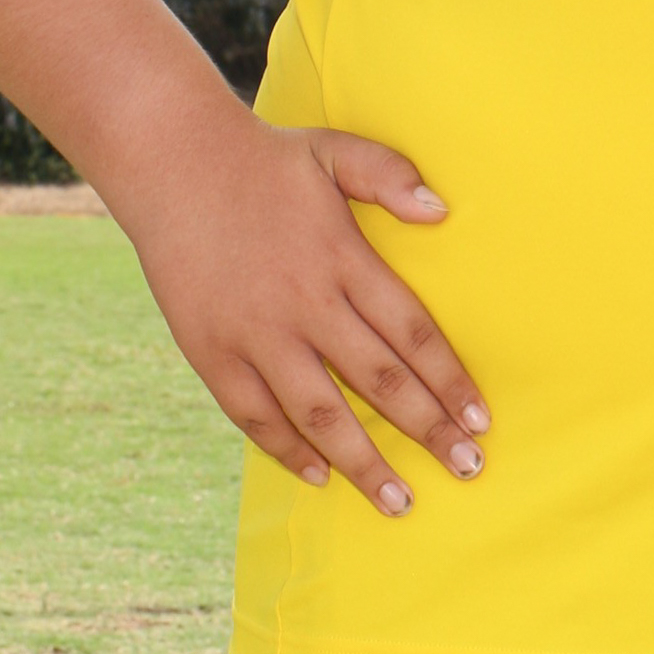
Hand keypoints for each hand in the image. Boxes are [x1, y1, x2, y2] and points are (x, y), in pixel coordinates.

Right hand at [125, 113, 488, 518]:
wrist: (171, 163)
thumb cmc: (266, 160)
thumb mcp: (334, 151)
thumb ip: (391, 176)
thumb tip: (443, 212)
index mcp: (342, 258)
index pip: (411, 333)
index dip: (450, 381)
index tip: (481, 420)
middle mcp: (304, 303)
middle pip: (378, 382)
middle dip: (427, 431)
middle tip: (467, 470)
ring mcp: (255, 333)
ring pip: (319, 413)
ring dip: (363, 462)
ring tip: (399, 501)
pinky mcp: (211, 351)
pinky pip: (254, 415)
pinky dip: (286, 450)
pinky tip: (318, 476)